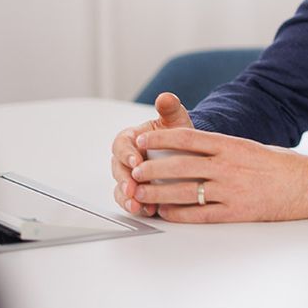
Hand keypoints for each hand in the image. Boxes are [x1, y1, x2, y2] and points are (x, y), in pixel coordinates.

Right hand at [109, 92, 192, 216]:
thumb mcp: (175, 119)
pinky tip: (148, 210)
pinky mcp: (139, 193)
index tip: (135, 161)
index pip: (121, 145)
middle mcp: (127, 159)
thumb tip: (165, 97)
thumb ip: (169, 108)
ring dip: (127, 198)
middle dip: (124, 180)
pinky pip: (132, 202)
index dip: (127, 154)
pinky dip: (138, 207)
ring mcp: (131, 178)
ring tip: (137, 205)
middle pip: (118, 170)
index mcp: (131, 138)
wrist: (189, 152)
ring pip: (121, 189)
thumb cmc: (177, 133)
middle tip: (132, 188)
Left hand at [127, 126, 307, 222]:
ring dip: (157, 193)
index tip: (143, 138)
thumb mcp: (249, 147)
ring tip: (140, 194)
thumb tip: (193, 150)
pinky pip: (199, 214)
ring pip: (184, 191)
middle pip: (179, 165)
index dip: (160, 138)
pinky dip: (178, 214)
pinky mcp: (234, 212)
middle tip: (135, 170)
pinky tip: (165, 213)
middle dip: (152, 168)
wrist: (307, 184)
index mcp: (230, 145)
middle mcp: (227, 166)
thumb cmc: (281, 166)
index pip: (187, 137)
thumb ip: (222, 148)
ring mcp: (230, 190)